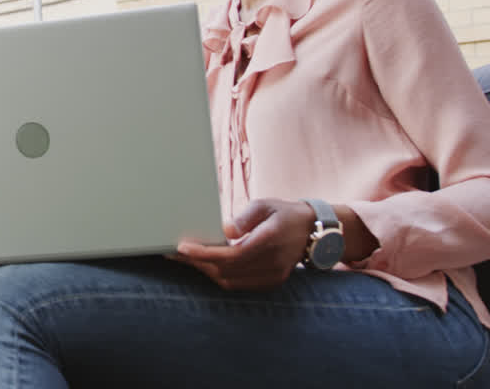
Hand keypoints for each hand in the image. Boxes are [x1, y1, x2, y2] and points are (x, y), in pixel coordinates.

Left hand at [172, 198, 314, 290]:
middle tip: (175, 253)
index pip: (231, 254)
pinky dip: (220, 276)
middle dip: (198, 262)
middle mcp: (272, 263)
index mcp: (269, 240)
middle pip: (226, 270)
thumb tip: (224, 229)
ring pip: (230, 281)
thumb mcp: (265, 205)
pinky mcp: (272, 282)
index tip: (183, 248)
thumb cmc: (284, 213)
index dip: (204, 253)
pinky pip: (239, 285)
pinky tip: (206, 265)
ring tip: (186, 259)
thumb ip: (244, 217)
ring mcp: (273, 276)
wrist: (313, 232)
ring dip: (206, 271)